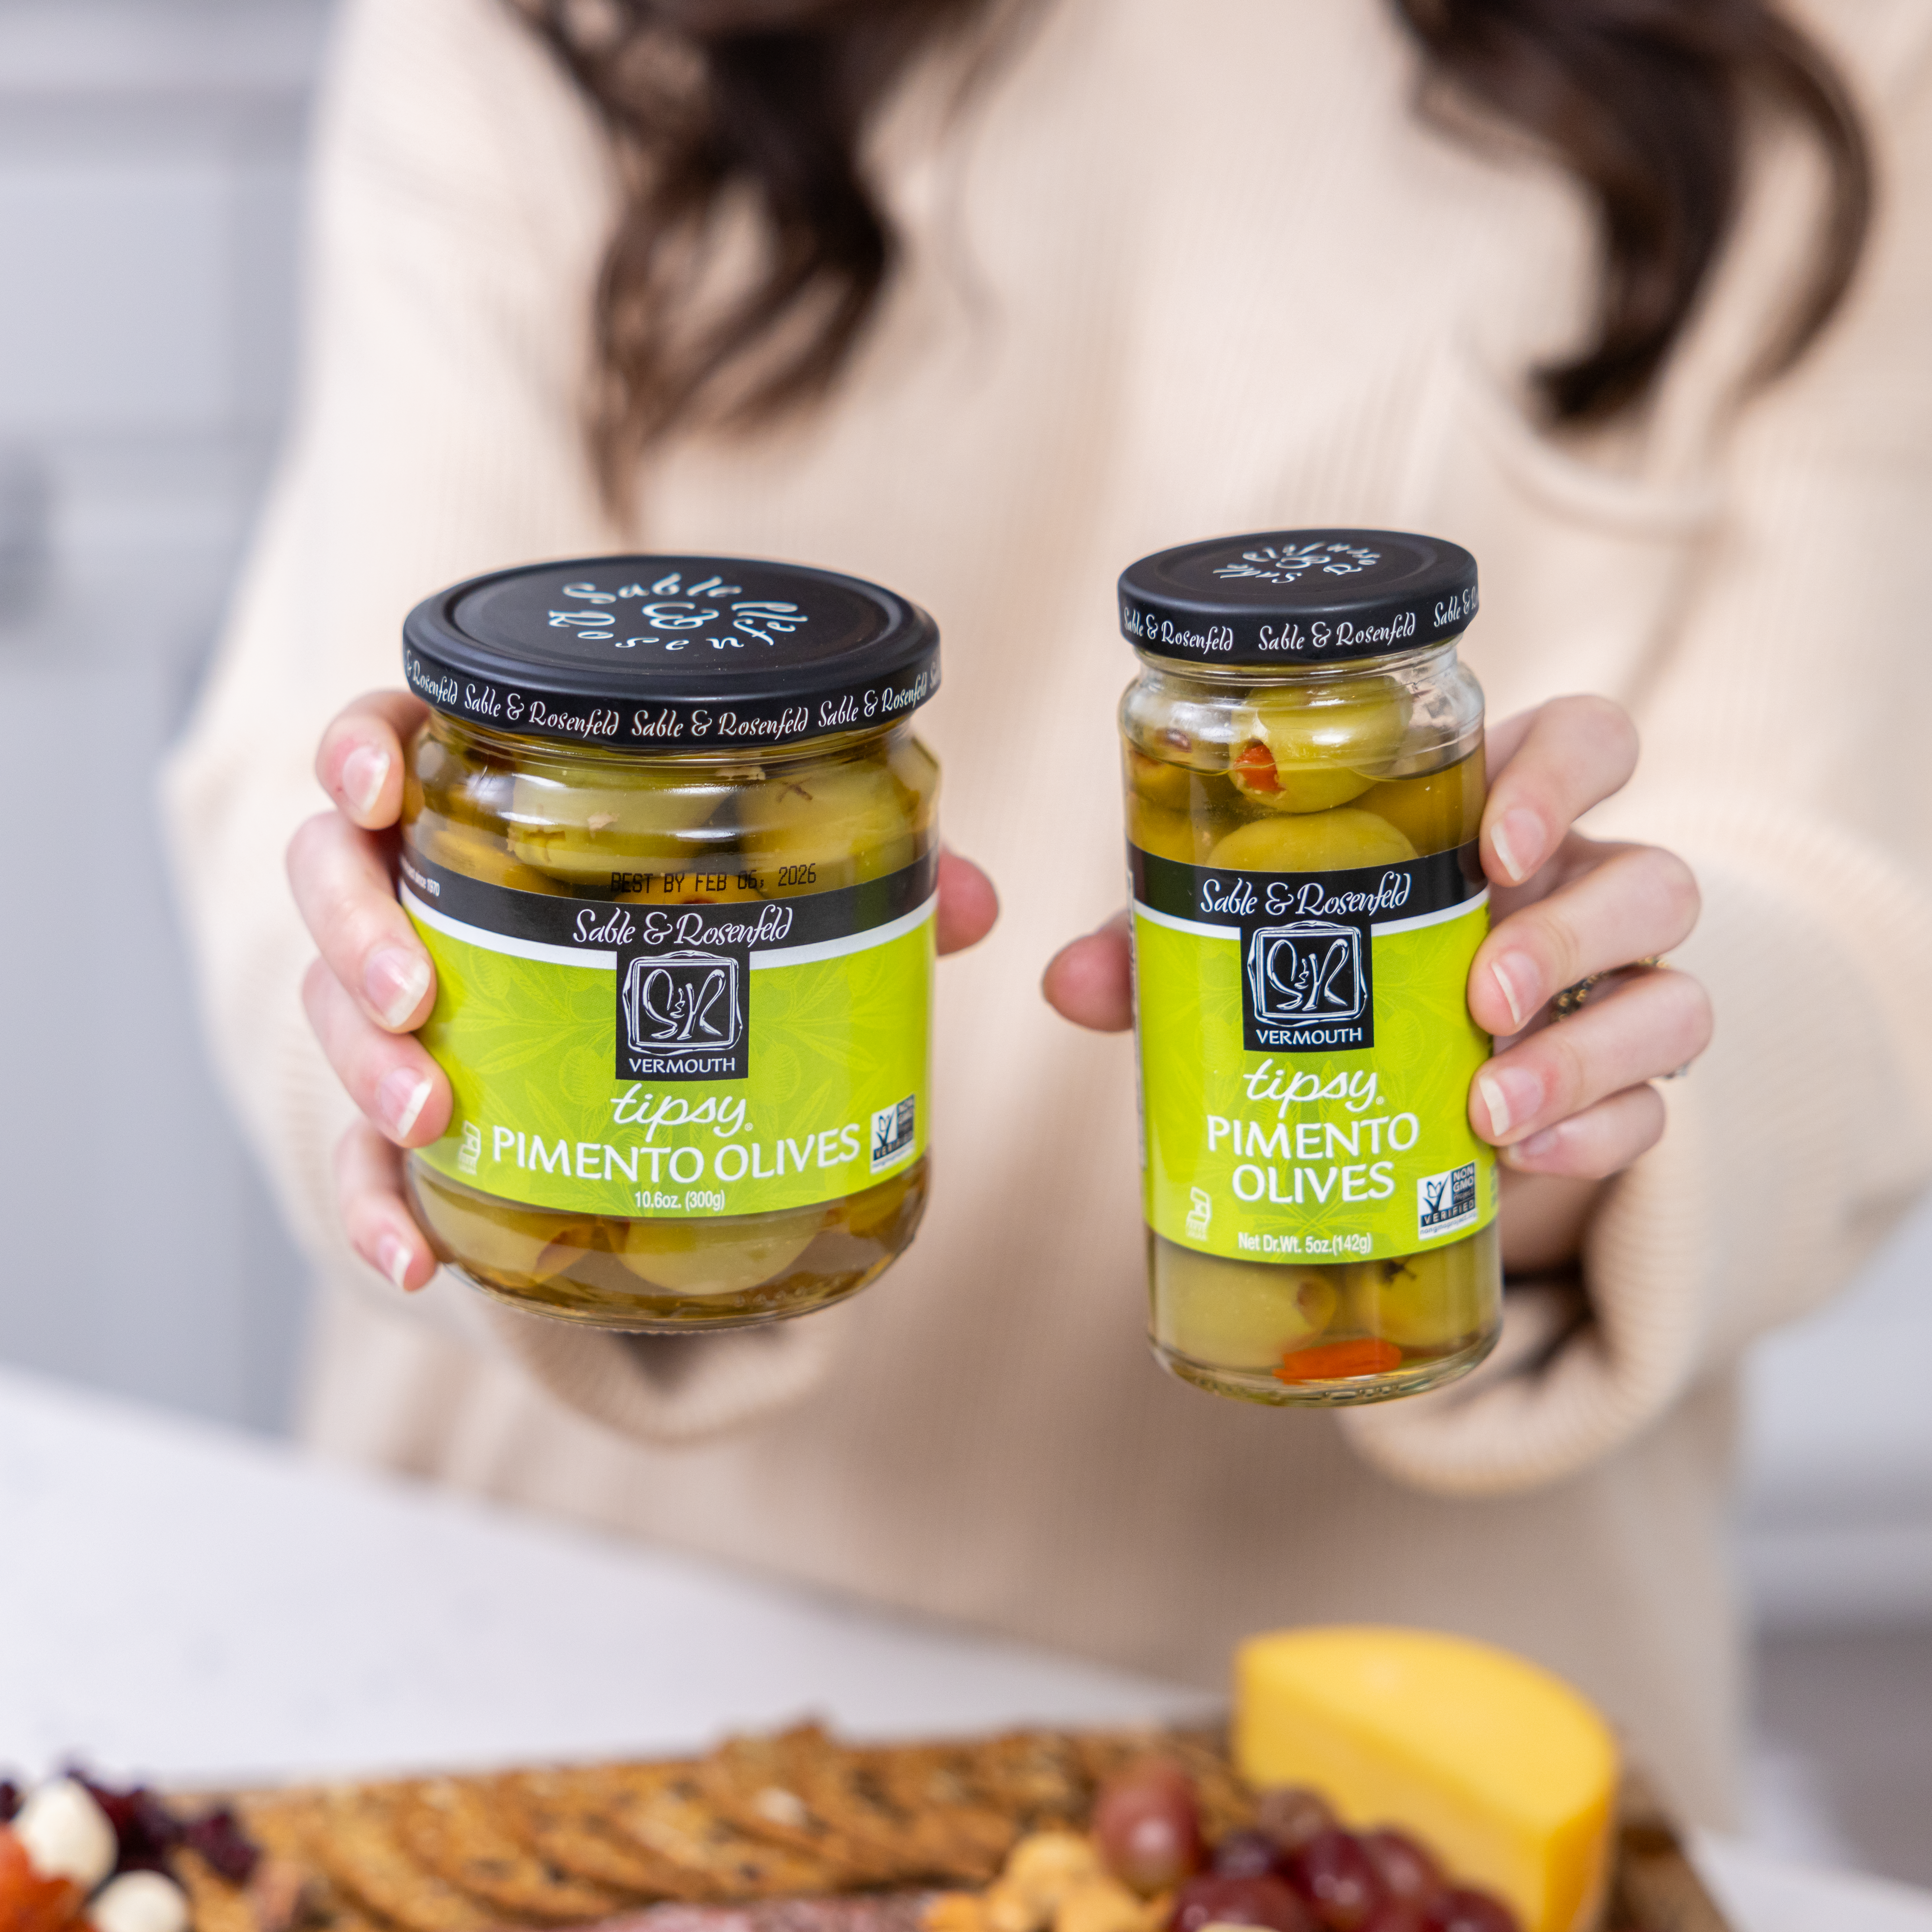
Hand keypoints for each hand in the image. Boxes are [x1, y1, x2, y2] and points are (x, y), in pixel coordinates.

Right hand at [289, 692, 999, 1291]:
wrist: (607, 1037)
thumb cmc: (668, 924)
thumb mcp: (757, 890)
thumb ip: (858, 881)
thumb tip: (968, 904)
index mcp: (478, 807)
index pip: (381, 747)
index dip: (359, 756)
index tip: (382, 788)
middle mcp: (414, 896)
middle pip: (330, 881)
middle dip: (358, 931)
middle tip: (418, 992)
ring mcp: (391, 1008)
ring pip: (328, 1013)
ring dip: (365, 1065)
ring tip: (433, 1107)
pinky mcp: (398, 1115)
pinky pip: (360, 1161)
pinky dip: (379, 1210)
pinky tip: (418, 1261)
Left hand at [1042, 696, 1712, 1274]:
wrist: (1405, 1086)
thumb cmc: (1331, 969)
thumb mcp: (1247, 946)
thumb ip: (1169, 943)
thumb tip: (1066, 979)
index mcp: (1503, 820)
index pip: (1589, 744)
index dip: (1565, 775)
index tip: (1494, 844)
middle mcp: (1581, 896)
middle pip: (1655, 877)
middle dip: (1572, 933)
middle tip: (1475, 989)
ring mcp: (1611, 999)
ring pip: (1676, 998)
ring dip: (1587, 1051)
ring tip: (1484, 1107)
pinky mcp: (1616, 1097)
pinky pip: (1654, 1112)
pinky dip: (1595, 1135)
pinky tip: (1519, 1159)